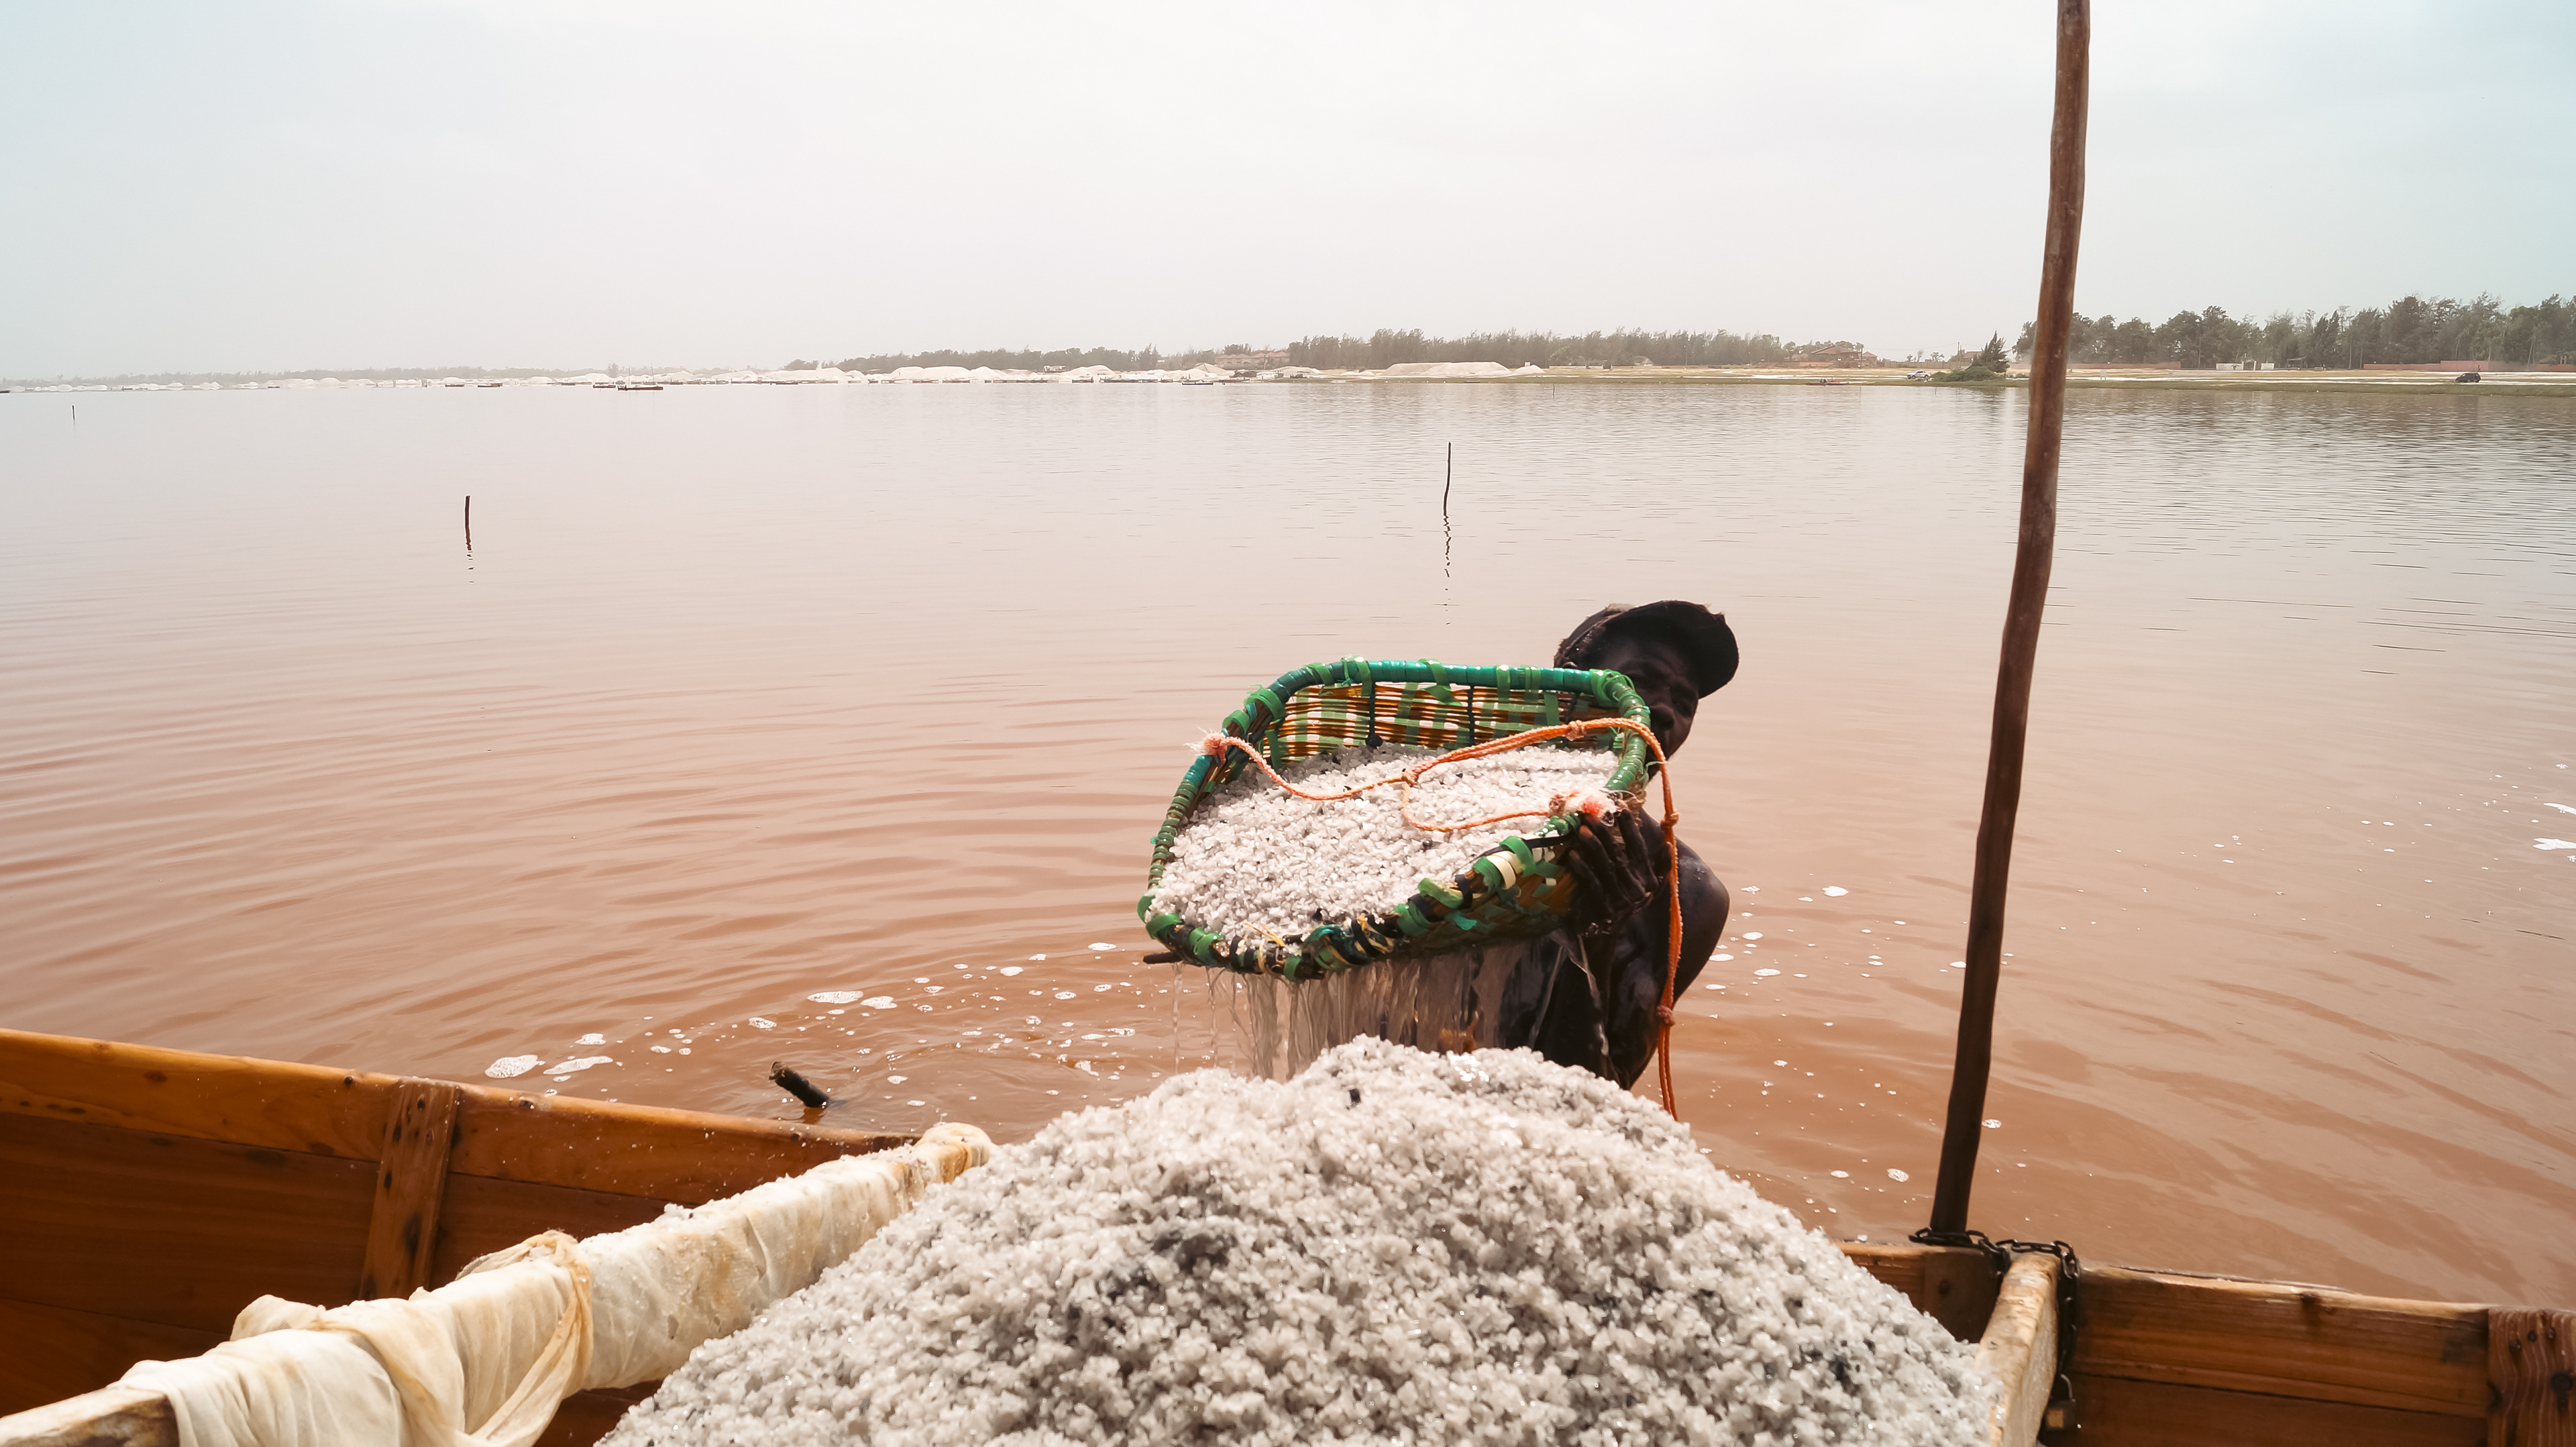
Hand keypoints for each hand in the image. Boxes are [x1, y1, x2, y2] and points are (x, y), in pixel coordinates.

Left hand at [1564, 806, 1665, 935]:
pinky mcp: (1604, 910)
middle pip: (1620, 855)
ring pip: (1606, 867)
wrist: (1610, 938)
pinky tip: (1573, 855)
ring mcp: (1621, 901)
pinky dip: (1583, 869)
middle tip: (1590, 815)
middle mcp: (1637, 890)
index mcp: (1648, 881)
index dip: (1631, 830)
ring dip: (1593, 847)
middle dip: (1605, 832)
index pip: (1640, 850)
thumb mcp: (1649, 890)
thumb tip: (1669, 845)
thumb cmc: (1627, 906)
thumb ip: (1660, 868)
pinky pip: (1592, 885)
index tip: (1621, 810)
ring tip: (1581, 829)